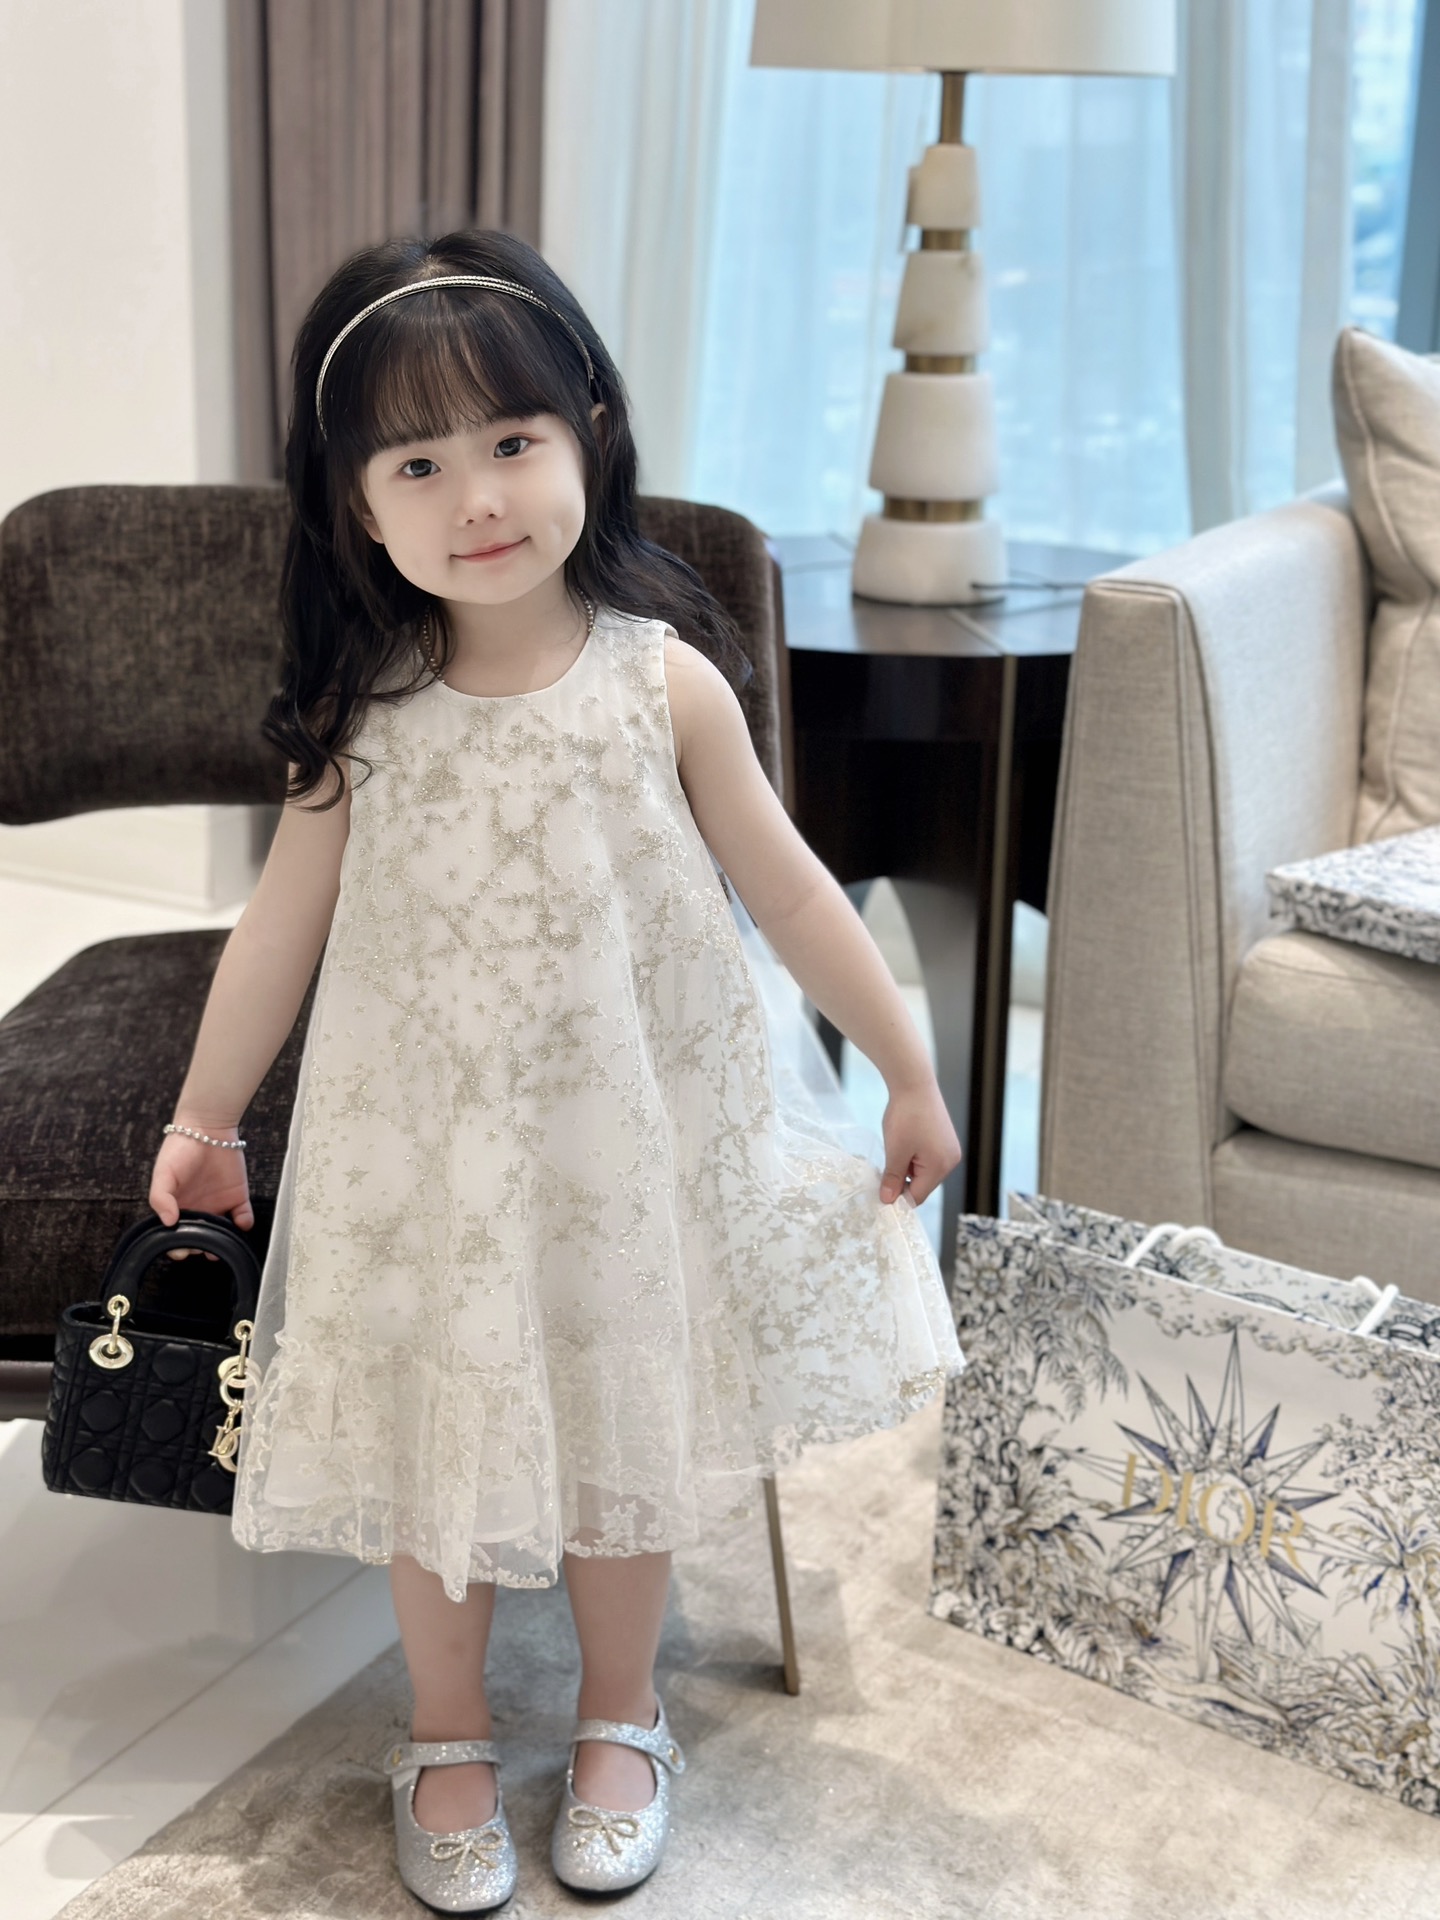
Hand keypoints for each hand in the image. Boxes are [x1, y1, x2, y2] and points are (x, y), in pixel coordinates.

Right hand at [148, 1123, 252, 1260]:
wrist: (207, 1127)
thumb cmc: (179, 1149)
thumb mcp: (162, 1173)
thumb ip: (160, 1198)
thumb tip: (168, 1222)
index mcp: (177, 1209)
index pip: (176, 1237)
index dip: (178, 1246)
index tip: (182, 1249)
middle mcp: (197, 1211)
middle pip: (199, 1240)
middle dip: (200, 1248)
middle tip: (202, 1247)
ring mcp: (218, 1205)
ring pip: (222, 1234)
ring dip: (222, 1242)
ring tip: (221, 1241)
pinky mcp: (237, 1197)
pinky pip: (243, 1217)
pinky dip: (244, 1224)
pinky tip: (240, 1222)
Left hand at [878, 1079, 961, 1205]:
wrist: (914, 1082)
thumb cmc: (906, 1116)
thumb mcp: (895, 1151)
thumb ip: (893, 1179)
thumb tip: (888, 1200)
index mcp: (941, 1166)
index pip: (918, 1195)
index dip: (898, 1197)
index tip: (880, 1192)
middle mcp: (950, 1160)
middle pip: (923, 1184)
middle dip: (903, 1179)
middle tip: (885, 1166)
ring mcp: (949, 1148)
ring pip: (923, 1171)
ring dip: (907, 1166)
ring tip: (896, 1147)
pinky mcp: (944, 1138)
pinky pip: (927, 1157)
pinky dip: (913, 1155)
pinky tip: (904, 1140)